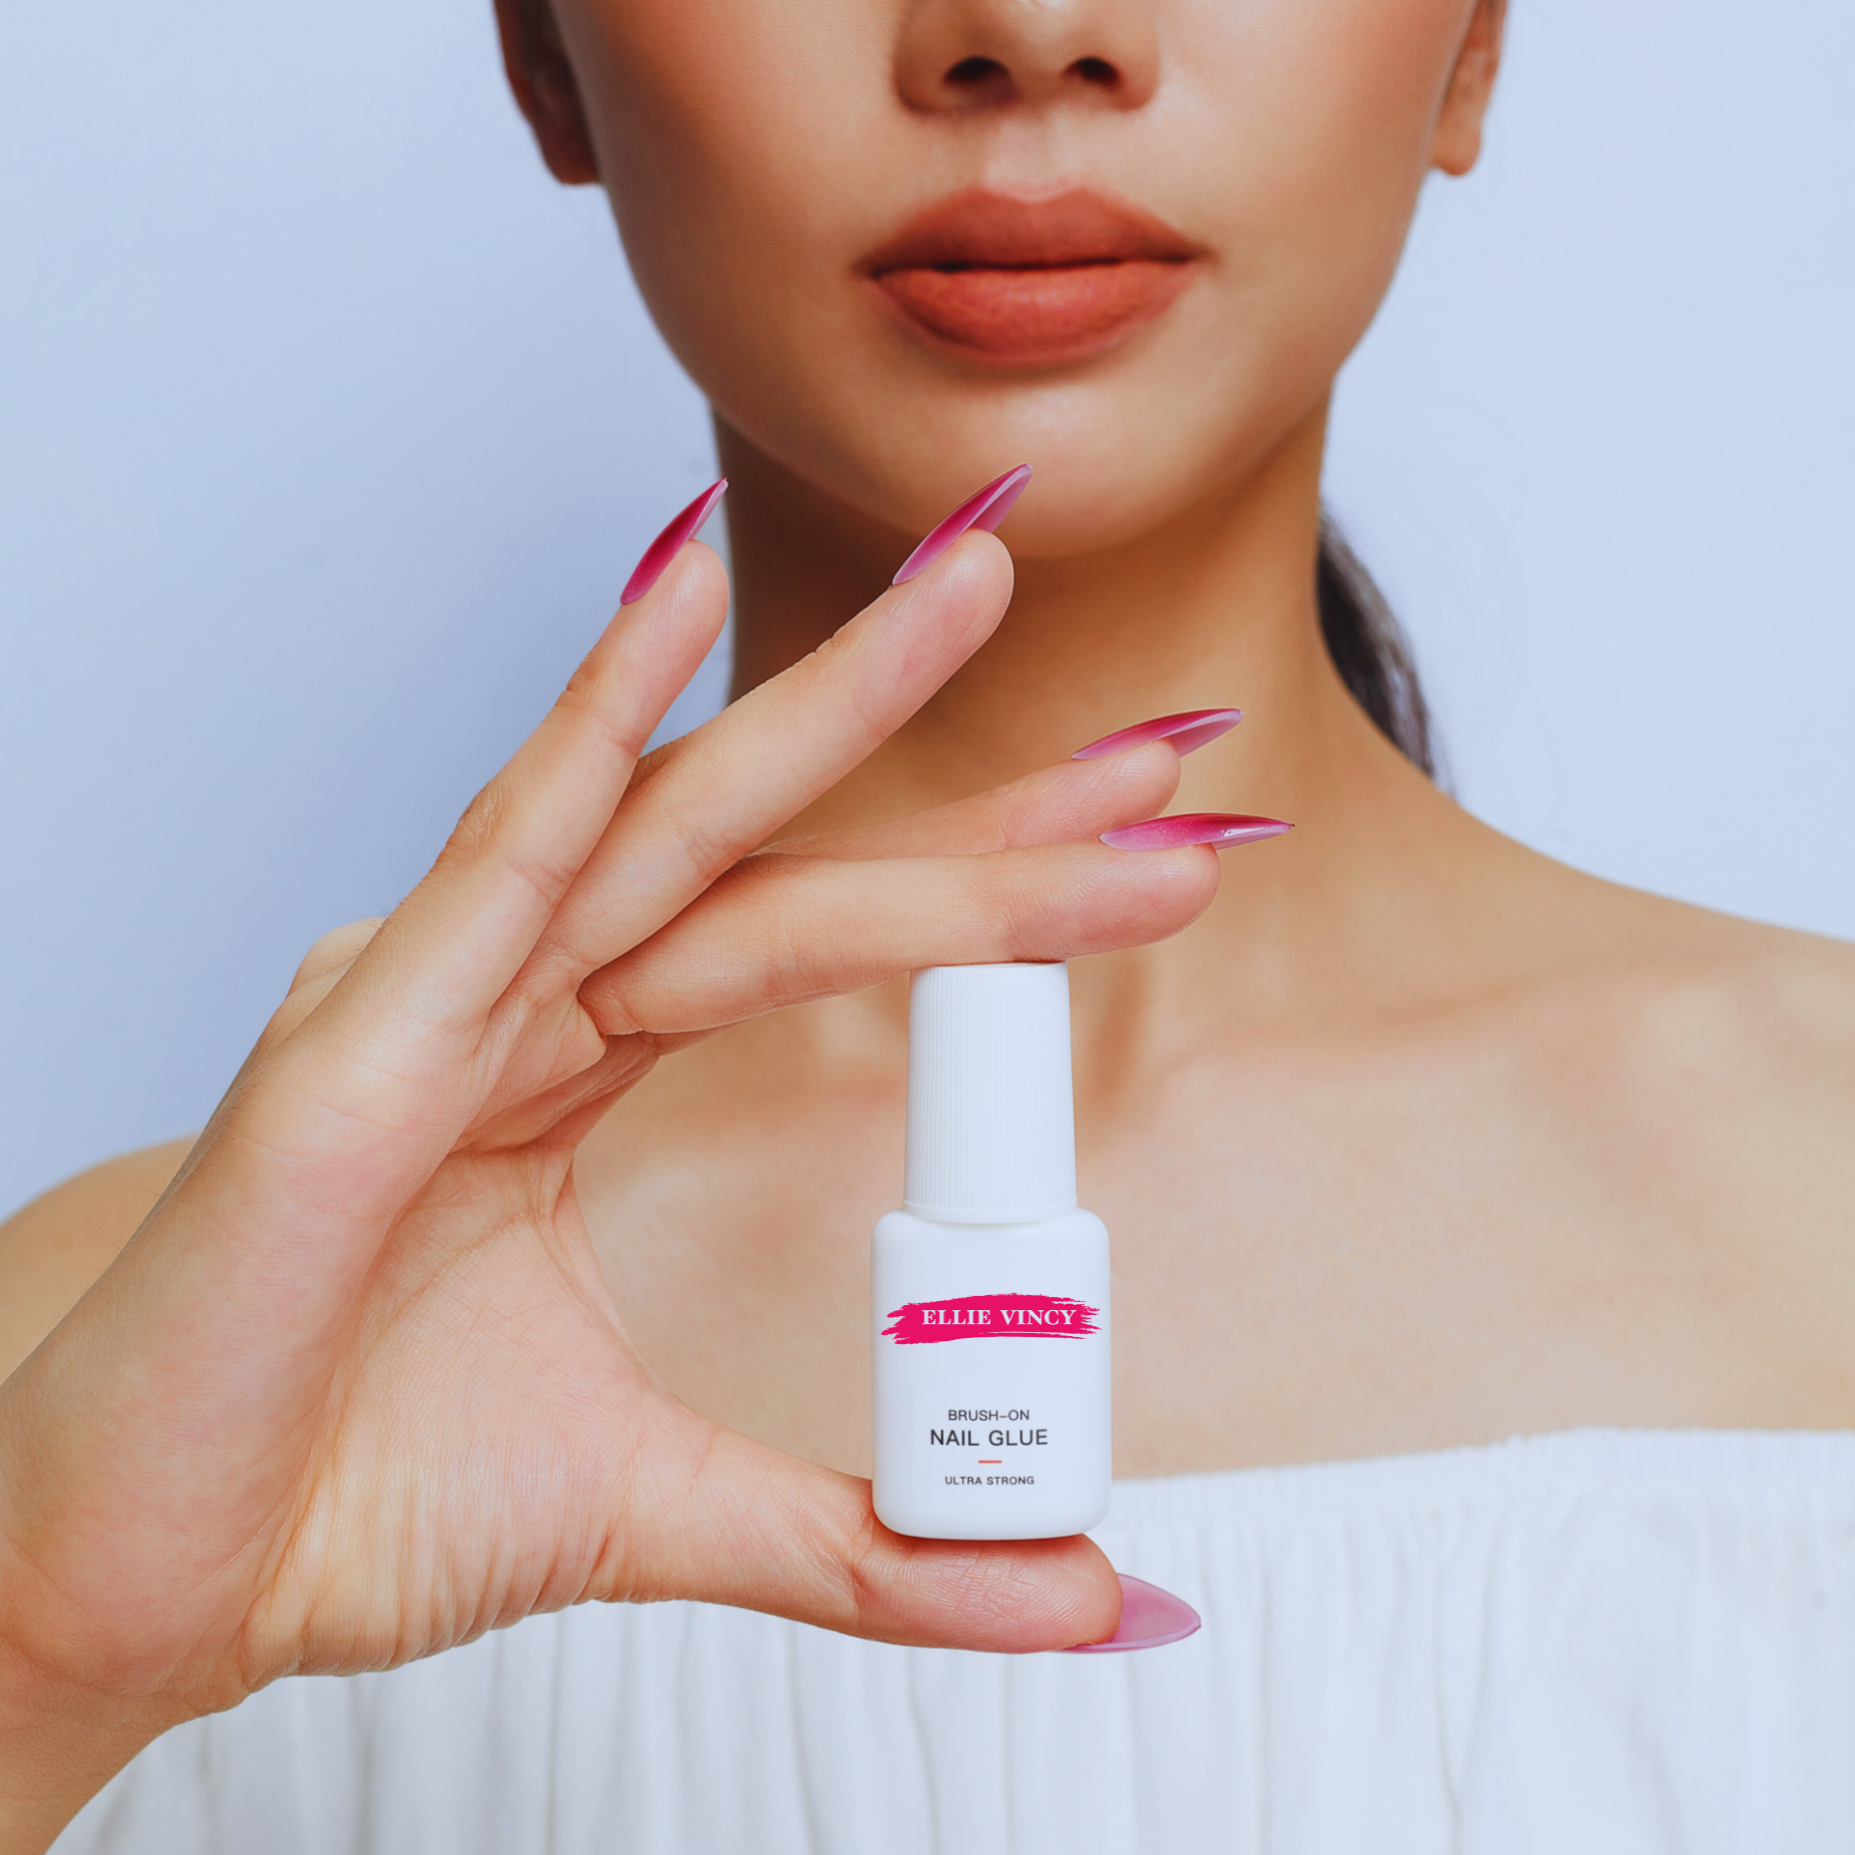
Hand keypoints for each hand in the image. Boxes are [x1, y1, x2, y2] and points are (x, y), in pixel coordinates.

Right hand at [0, 525, 1215, 1842]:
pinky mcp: (364, 1041)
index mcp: (574, 1065)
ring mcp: (441, 994)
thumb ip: (867, 1533)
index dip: (985, 898)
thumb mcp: (658, 1500)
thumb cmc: (341, 1491)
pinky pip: (499, 846)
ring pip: (677, 823)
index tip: (1150, 864)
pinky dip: (593, 712)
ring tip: (976, 578)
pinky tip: (680, 584)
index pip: (815, 941)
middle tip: (1159, 742)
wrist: (148, 1576)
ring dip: (836, 698)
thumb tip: (1089, 1590)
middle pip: (786, 862)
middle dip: (978, 799)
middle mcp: (523, 999)